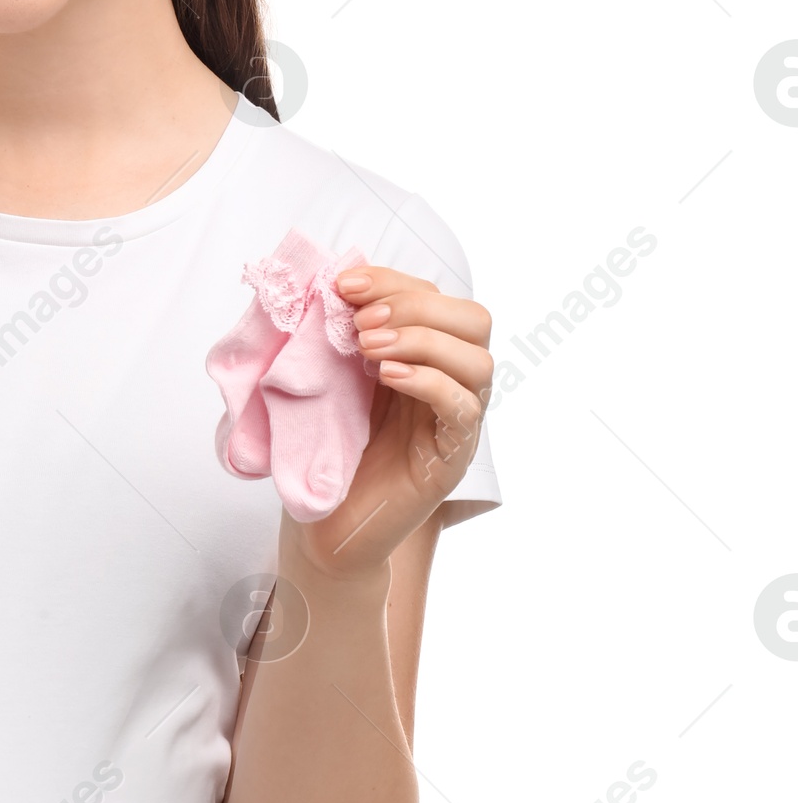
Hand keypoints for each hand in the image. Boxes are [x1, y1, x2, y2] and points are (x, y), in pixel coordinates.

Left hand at [285, 264, 493, 581]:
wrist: (326, 521)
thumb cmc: (329, 447)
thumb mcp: (333, 379)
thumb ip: (340, 334)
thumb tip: (331, 283)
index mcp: (426, 357)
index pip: (435, 296)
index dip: (393, 281)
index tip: (345, 285)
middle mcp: (452, 383)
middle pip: (473, 320)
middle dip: (415, 306)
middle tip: (361, 323)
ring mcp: (457, 421)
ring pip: (478, 362)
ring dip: (422, 342)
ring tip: (368, 350)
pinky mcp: (451, 458)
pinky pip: (463, 410)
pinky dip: (429, 383)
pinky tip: (389, 379)